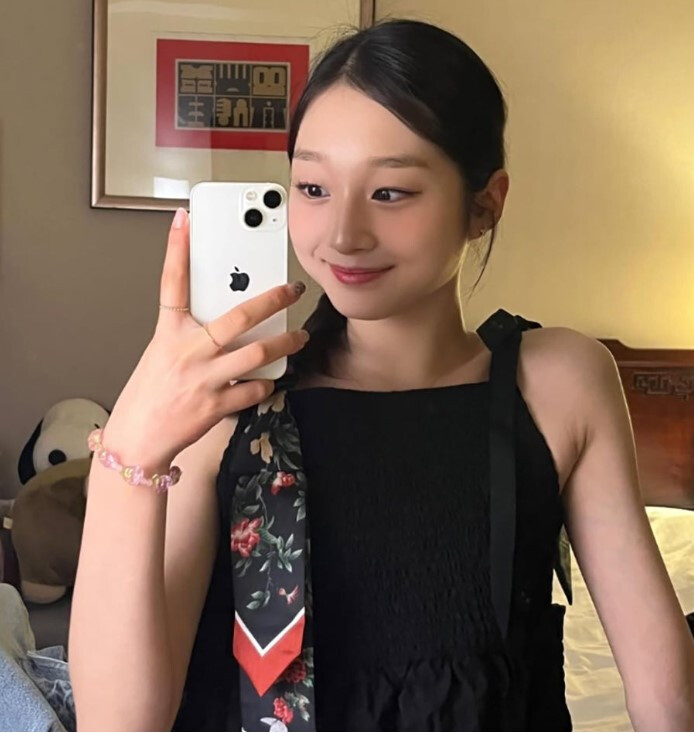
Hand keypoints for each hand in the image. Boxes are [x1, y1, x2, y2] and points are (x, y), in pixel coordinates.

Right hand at [103, 208, 308, 469]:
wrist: (138, 439)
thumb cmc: (150, 394)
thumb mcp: (162, 354)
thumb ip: (190, 335)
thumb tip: (226, 323)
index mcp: (168, 333)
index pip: (171, 283)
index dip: (176, 249)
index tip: (185, 220)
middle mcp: (188, 351)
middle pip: (237, 317)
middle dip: (272, 299)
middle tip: (293, 289)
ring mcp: (204, 378)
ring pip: (257, 354)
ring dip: (284, 343)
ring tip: (299, 337)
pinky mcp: (216, 404)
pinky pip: (254, 390)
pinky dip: (265, 385)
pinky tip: (268, 381)